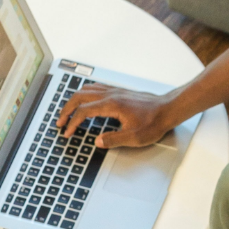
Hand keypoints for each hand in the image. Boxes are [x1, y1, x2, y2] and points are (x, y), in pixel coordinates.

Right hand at [56, 83, 174, 148]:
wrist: (168, 109)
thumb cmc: (154, 122)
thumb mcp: (134, 138)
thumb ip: (113, 139)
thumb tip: (97, 141)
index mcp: (112, 105)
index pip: (84, 112)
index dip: (72, 123)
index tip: (66, 132)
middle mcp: (111, 95)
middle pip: (80, 97)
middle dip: (66, 109)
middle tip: (59, 121)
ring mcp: (115, 91)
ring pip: (86, 90)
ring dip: (74, 100)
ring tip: (68, 111)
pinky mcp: (119, 91)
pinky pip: (96, 88)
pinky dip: (84, 94)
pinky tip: (85, 100)